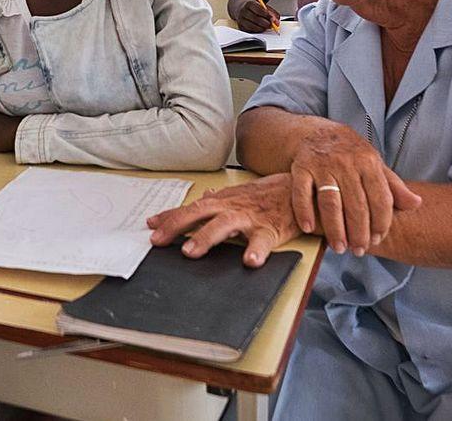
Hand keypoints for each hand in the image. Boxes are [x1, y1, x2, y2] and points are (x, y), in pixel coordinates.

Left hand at [147, 174, 302, 267]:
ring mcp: (251, 218)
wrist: (301, 190)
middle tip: (158, 240)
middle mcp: (233, 207)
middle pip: (200, 213)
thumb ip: (217, 200)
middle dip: (177, 225)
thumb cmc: (267, 196)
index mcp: (223, 201)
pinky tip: (249, 262)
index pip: (191, 208)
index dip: (170, 216)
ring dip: (206, 237)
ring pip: (225, 225)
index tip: (150, 225)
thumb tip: (199, 197)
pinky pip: (263, 241)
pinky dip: (256, 251)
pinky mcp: (271, 230)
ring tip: (190, 251)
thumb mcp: (238, 195)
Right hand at [237, 0, 280, 32]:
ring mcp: (240, 19)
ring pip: (252, 26)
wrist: (240, 7)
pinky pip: (250, 31)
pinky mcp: (240, 26)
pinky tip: (260, 28)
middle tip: (272, 25)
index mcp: (249, 3)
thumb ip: (270, 11)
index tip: (273, 19)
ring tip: (267, 27)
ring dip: (262, 28)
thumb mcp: (262, 5)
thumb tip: (276, 20)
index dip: (267, 15)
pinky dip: (257, 30)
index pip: (259, 9)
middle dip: (265, 23)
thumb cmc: (254, 7)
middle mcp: (243, 11)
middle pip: (255, 19)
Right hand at [289, 124, 421, 255]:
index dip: (380, 222)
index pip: (380, 198)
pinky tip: (308, 228)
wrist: (316, 132)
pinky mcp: (301, 167)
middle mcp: (346, 163)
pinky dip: (304, 211)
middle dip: (359, 232)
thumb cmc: (349, 154)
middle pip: (356, 204)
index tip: (378, 239)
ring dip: (335, 228)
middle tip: (359, 251)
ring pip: (330, 202)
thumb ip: (393, 186)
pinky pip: (301, 192)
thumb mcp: (374, 164)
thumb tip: (416, 203)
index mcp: (369, 162)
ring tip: (339, 247)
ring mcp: (322, 165)